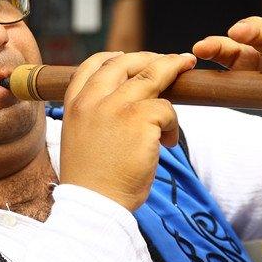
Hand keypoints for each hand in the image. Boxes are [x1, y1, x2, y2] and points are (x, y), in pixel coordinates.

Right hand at [60, 51, 196, 209]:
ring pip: (152, 76)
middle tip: (175, 60)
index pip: (92, 65)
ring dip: (173, 71)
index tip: (131, 58)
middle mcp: (92, 100)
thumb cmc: (93, 179)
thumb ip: (98, 113)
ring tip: (187, 71)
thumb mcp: (82, 136)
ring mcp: (116, 108)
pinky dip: (172, 124)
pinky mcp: (140, 120)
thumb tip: (131, 97)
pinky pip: (167, 109)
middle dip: (153, 58)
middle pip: (126, 63)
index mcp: (74, 104)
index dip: (115, 57)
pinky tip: (167, 143)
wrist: (94, 204)